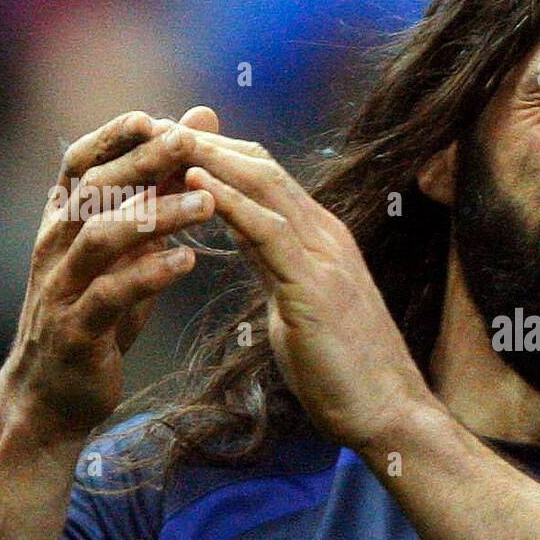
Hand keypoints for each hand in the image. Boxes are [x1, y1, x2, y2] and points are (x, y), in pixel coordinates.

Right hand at [1, 106, 222, 437]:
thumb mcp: (129, 248)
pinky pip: (110, 296)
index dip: (115, 136)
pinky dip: (148, 275)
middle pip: (94, 190)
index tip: (159, 117)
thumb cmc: (99, 310)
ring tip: (206, 203)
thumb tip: (195, 125)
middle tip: (190, 141)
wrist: (53, 394)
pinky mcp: (77, 331)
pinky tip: (187, 262)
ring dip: (155, 215)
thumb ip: (158, 189)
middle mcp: (56, 246)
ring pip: (102, 237)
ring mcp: (62, 288)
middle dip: (140, 162)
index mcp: (64, 222)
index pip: (82, 163)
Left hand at [174, 128, 438, 452]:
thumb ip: (274, 265)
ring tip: (161, 140)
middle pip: (261, 166)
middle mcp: (327, 235)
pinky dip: (231, 202)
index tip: (165, 142)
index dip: (216, 153)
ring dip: (210, 159)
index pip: (265, 176)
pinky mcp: (317, 286)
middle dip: (205, 143)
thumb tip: (245, 241)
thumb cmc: (342, 370)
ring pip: (265, 186)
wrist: (387, 413)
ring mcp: (326, 256)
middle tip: (151, 126)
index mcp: (321, 239)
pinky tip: (195, 185)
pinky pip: (270, 231)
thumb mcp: (298, 303)